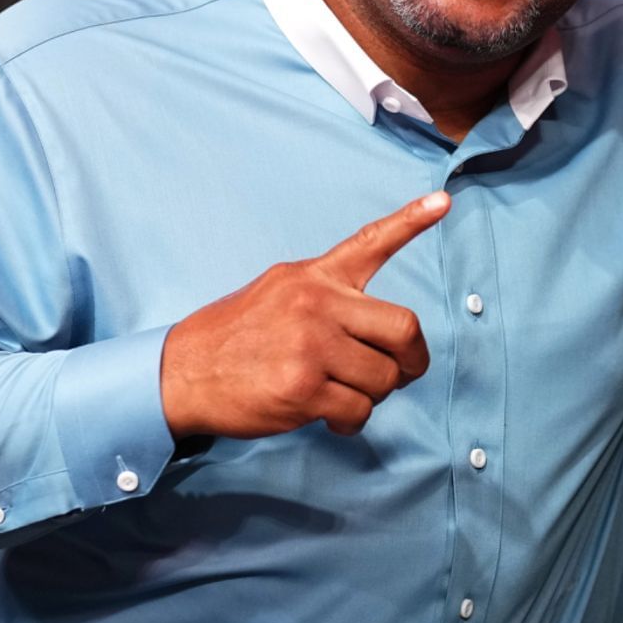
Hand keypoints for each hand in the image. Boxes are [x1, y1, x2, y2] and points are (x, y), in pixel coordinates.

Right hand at [161, 192, 449, 438]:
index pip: (370, 242)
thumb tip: (377, 332)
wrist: (180, 372)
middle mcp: (316, 303)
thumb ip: (327, 300)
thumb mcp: (278, 293)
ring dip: (373, 396)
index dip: (411, 220)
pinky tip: (329, 415)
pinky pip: (358, 410)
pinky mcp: (302, 387)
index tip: (443, 201)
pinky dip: (351, 421)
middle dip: (411, 360)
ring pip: (384, 378)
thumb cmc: (235, 338)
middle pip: (404, 329)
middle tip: (400, 373)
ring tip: (344, 395)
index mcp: (314, 277)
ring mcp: (310, 345)